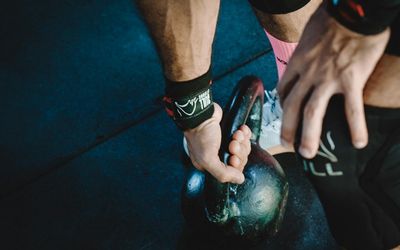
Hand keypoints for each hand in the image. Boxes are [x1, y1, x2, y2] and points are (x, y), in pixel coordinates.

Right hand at [184, 103, 251, 183]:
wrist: (202, 112)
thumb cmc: (201, 134)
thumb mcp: (208, 158)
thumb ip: (223, 173)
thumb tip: (239, 180)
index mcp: (210, 165)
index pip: (231, 172)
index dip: (236, 165)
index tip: (233, 157)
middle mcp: (218, 156)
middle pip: (239, 160)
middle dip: (239, 151)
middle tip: (233, 144)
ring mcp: (225, 144)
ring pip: (243, 149)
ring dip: (242, 141)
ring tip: (236, 135)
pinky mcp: (231, 133)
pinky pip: (245, 137)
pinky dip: (246, 134)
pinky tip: (241, 130)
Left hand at [278, 5, 389, 158]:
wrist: (353, 11)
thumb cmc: (332, 19)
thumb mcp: (309, 35)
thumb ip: (305, 51)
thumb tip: (305, 58)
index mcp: (297, 62)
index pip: (284, 90)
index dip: (282, 106)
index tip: (284, 115)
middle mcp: (308, 73)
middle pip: (292, 107)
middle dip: (287, 128)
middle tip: (287, 145)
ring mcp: (328, 78)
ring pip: (313, 113)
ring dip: (309, 136)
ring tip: (307, 154)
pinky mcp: (350, 79)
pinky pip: (352, 109)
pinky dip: (356, 127)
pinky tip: (358, 142)